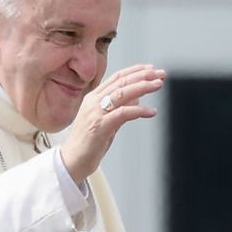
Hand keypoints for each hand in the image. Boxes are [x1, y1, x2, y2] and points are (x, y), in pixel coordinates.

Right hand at [60, 65, 164, 182]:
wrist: (71, 162)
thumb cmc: (87, 144)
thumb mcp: (106, 122)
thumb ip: (120, 109)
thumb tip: (136, 99)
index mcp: (93, 98)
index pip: (116, 77)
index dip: (135, 71)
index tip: (151, 69)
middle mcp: (93, 102)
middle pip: (121, 82)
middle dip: (143, 76)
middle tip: (160, 74)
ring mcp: (95, 114)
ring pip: (122, 93)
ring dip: (142, 87)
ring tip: (157, 85)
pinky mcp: (99, 127)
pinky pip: (122, 114)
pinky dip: (139, 110)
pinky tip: (150, 111)